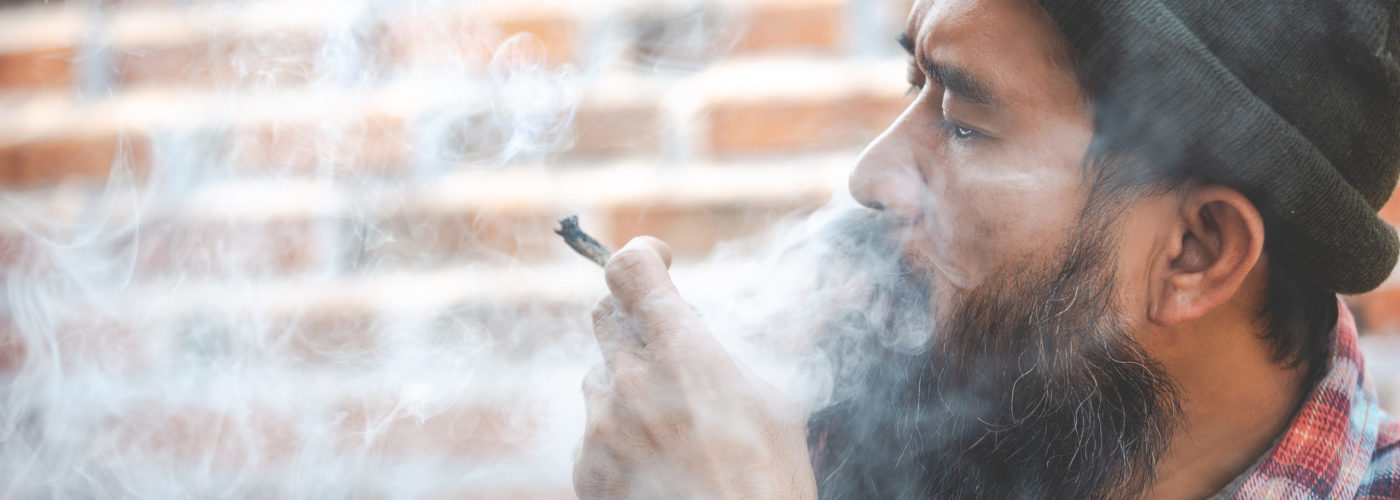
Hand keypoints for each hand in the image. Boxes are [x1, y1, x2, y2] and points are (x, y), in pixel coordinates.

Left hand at [573, 237, 818, 499]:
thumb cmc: (768, 488)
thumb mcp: (774, 404)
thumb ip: (722, 354)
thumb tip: (694, 333)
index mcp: (681, 354)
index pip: (629, 270)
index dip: (643, 256)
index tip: (660, 261)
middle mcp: (628, 383)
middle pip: (606, 314)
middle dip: (637, 318)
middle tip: (671, 343)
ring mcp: (599, 429)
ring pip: (599, 374)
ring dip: (628, 380)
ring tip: (676, 423)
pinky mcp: (585, 470)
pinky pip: (593, 428)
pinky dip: (620, 431)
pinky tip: (660, 462)